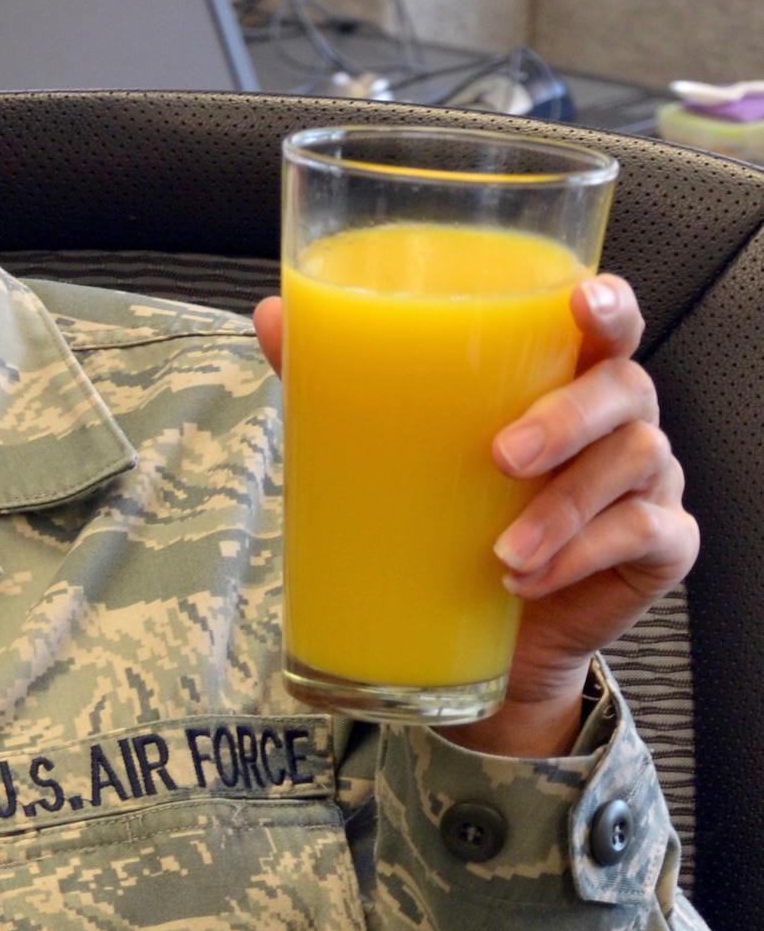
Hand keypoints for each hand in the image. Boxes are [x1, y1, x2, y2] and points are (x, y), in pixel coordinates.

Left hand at [252, 276, 697, 756]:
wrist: (487, 629)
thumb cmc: (451, 509)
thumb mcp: (395, 439)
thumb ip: (345, 371)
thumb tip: (271, 314)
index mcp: (563, 372)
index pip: (607, 320)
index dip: (607, 304)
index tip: (580, 302)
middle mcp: (618, 416)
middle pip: (624, 387)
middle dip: (566, 418)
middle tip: (502, 455)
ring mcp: (647, 480)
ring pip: (633, 464)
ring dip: (564, 508)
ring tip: (502, 550)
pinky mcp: (659, 546)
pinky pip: (645, 537)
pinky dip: (585, 557)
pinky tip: (528, 578)